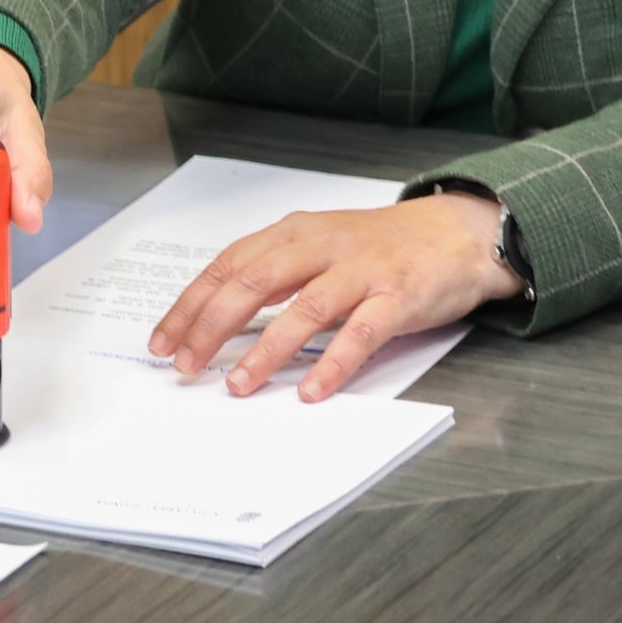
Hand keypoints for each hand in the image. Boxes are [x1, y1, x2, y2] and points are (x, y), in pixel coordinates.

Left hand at [145, 195, 521, 402]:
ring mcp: (362, 269)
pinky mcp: (399, 295)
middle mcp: (324, 245)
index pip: (230, 264)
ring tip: (238, 384)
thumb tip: (221, 320)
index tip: (163, 340)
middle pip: (255, 281)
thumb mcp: (321, 245)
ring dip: (266, 349)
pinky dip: (334, 363)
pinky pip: (362, 333)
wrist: (458, 230)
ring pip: (304, 308)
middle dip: (213, 325)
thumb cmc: (382, 246)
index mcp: (296, 232)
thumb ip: (278, 274)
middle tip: (186, 364)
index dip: (192, 303)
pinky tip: (312, 391)